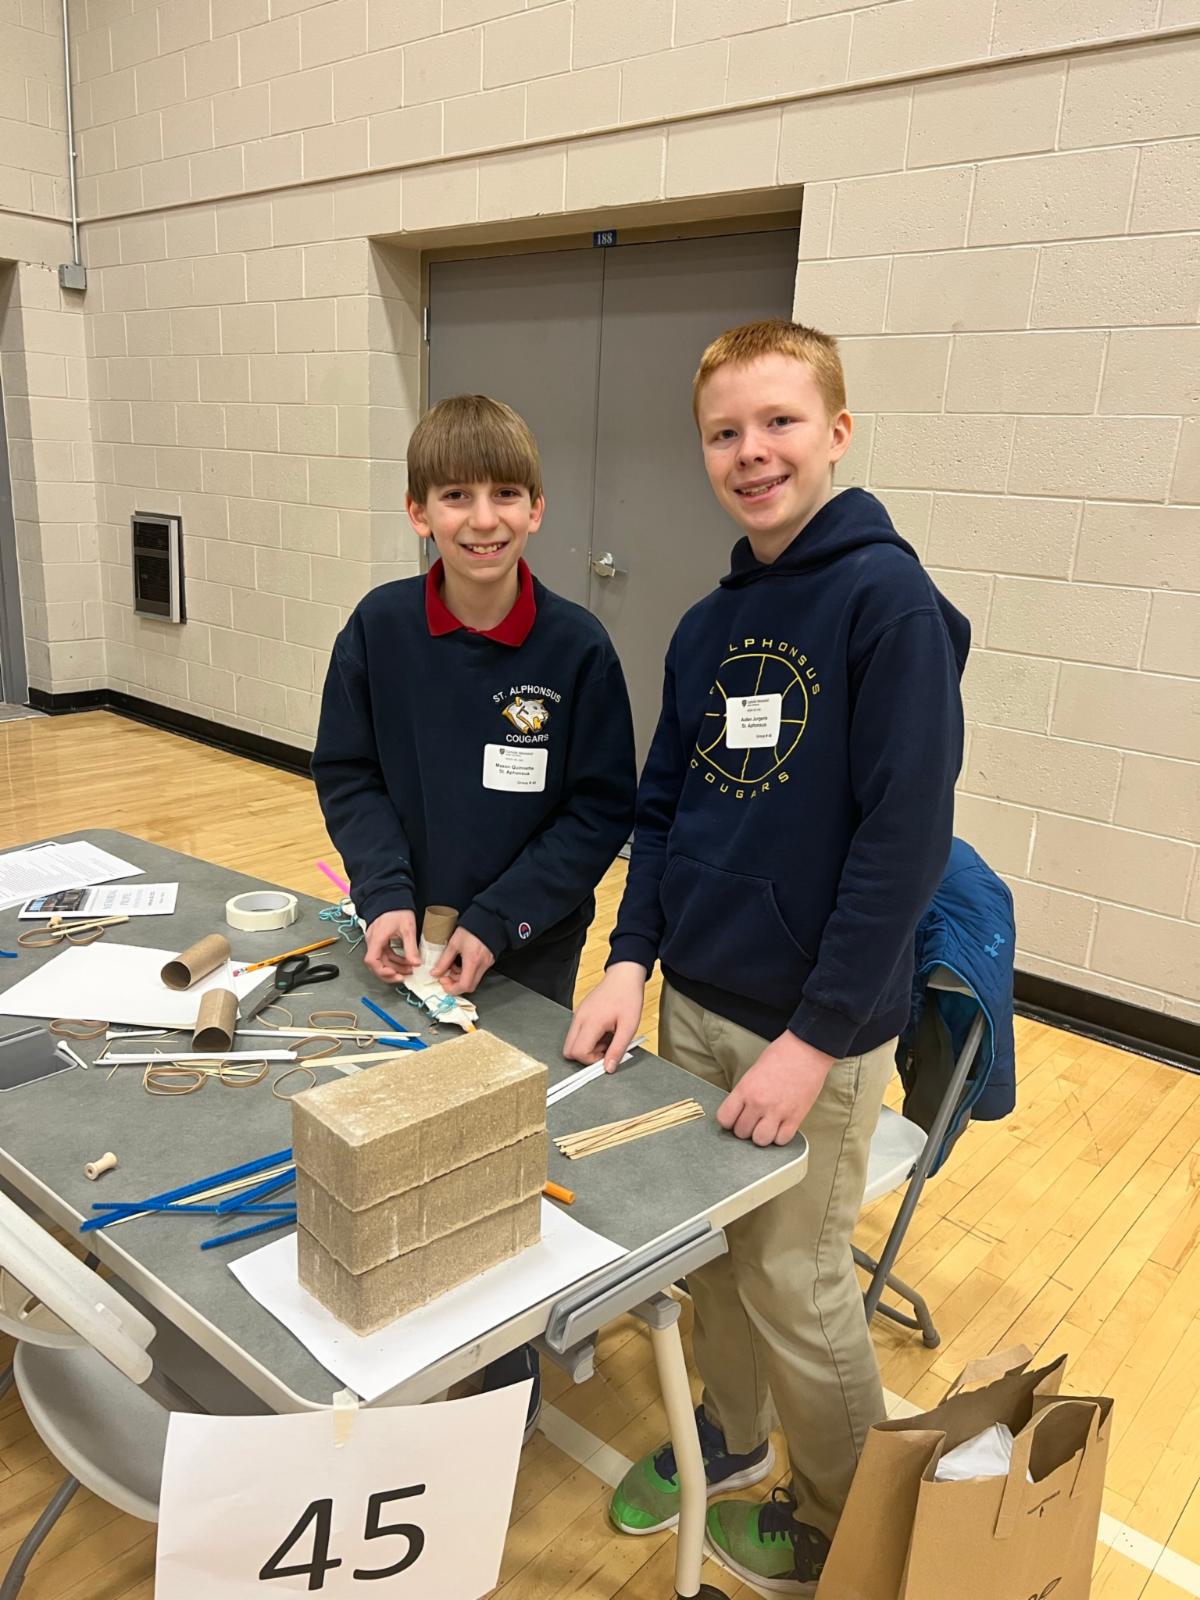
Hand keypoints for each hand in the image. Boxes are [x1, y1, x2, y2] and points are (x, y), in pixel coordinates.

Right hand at [364, 910, 417, 981]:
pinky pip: (385, 954)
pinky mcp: (380, 940)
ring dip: (395, 967)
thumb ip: (410, 947)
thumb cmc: (397, 909)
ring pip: (382, 960)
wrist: (391, 895)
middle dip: (391, 972)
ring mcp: (375, 941)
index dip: (382, 970)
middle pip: (376, 964)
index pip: (372, 960)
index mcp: (376, 938)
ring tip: (410, 970)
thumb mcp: (407, 928)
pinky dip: (395, 960)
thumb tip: (416, 964)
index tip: (395, 974)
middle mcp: (373, 941)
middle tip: (405, 977)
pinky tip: (406, 962)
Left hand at [429, 927, 494, 995]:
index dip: (452, 988)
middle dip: (455, 984)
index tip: (443, 982)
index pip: (464, 985)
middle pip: (469, 986)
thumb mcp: (454, 943)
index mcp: (473, 961)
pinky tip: (460, 962)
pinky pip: (477, 973)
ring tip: (452, 966)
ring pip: (473, 980)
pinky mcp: (488, 961)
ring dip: (460, 977)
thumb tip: (435, 972)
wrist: (489, 919)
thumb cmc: (473, 928)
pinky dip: (467, 972)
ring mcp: (487, 964)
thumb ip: (443, 960)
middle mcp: (482, 965)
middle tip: (445, 976)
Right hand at [563, 962, 647, 1072]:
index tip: (606, 1056)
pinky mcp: (580, 1013)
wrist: (624, 976)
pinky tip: (604, 1030)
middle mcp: (579, 1018)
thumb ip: (617, 1049)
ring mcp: (578, 1014)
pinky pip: (577, 1032)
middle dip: (586, 1056)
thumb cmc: (628, 997)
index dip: (591, 1060)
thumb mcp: (629, 1027)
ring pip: (572, 1042)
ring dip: (588, 1047)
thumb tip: (608, 1068)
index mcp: (591, 1021)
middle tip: (605, 1049)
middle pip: (568, 1050)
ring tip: (607, 1037)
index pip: (578, 1051)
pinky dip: (588, 1038)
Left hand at [717, 1032, 833, 1146]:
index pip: (724, 1118)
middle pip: (741, 1132)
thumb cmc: (781, 1055)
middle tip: (753, 1120)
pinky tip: (780, 1126)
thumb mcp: (753, 1071)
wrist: (807, 1049)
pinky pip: (782, 1140)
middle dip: (745, 1128)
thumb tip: (740, 1112)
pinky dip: (780, 1137)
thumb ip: (745, 1093)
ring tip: (766, 1125)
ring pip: (760, 1140)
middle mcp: (759, 1103)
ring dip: (762, 1135)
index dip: (729, 1121)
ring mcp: (778, 1112)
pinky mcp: (796, 1117)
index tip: (735, 1118)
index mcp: (745, 1089)